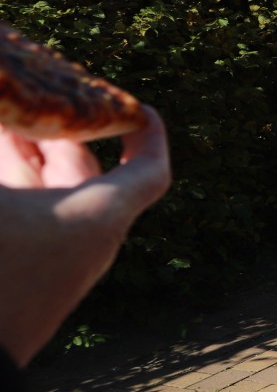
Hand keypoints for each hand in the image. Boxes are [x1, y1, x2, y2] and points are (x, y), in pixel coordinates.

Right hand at [0, 107, 170, 365]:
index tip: (135, 105)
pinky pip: (30, 235)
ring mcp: (53, 275)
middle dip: (58, 135)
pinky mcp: (23, 294)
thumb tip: (3, 128)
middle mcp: (86, 246)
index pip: (148, 169)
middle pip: (87, 178)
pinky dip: (15, 201)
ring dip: (26, 166)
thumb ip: (1, 150)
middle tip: (31, 97)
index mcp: (96, 217)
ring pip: (51, 205)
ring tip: (0, 129)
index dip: (146, 133)